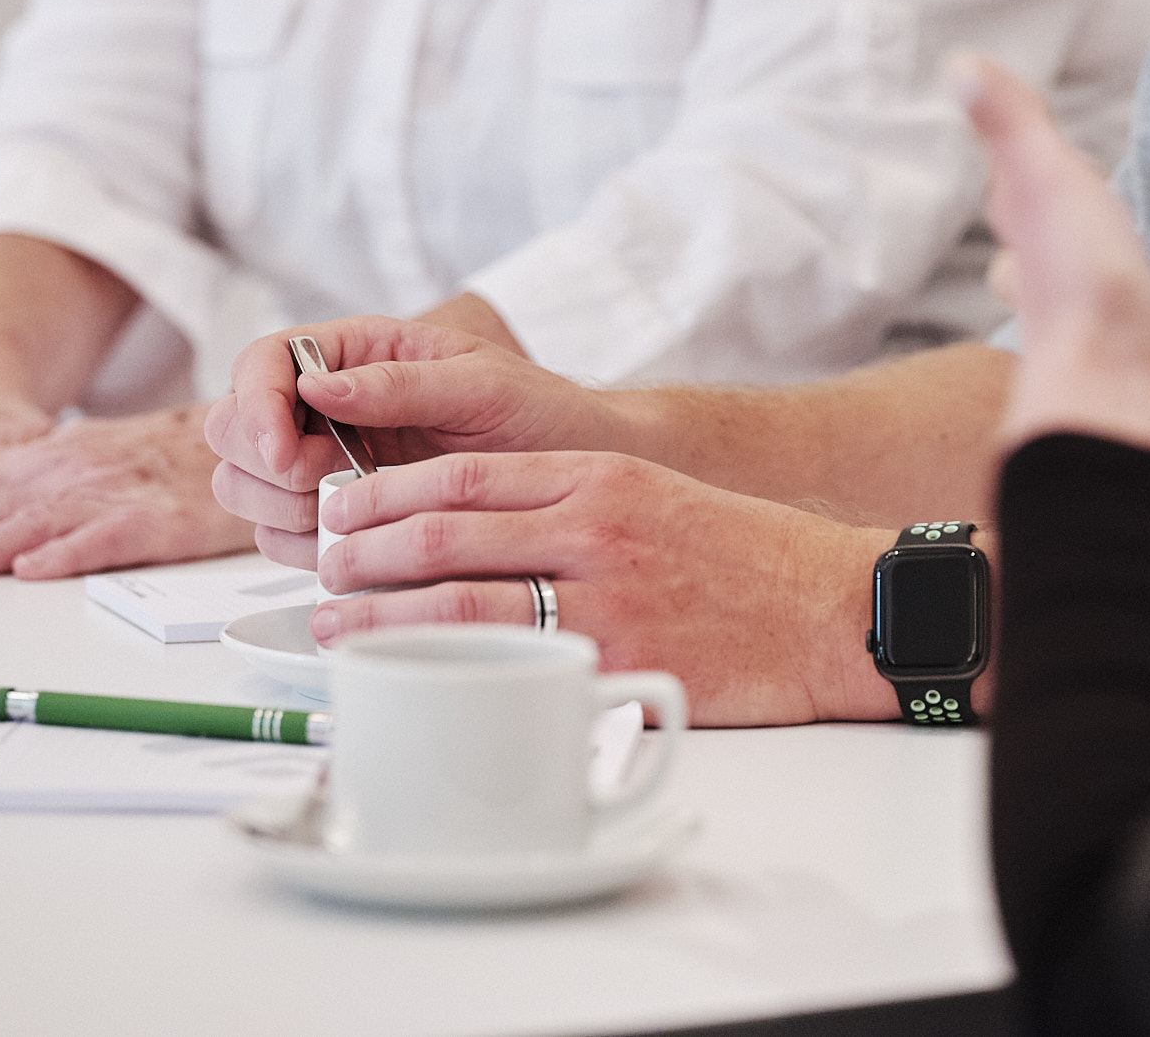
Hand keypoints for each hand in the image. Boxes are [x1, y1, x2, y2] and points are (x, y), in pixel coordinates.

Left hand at [0, 405, 243, 578]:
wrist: (250, 442)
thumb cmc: (157, 460)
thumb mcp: (67, 450)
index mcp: (43, 460)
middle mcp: (66, 473)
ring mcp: (110, 495)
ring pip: (30, 523)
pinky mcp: (155, 521)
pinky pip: (107, 539)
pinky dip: (68, 554)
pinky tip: (34, 570)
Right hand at [203, 316, 616, 566]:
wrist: (572, 469)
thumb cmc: (537, 413)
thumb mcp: (482, 385)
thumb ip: (401, 383)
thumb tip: (321, 385)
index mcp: (359, 351)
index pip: (264, 362)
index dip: (257, 405)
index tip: (284, 451)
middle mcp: (329, 403)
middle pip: (233, 426)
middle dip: (264, 463)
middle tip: (325, 487)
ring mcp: (325, 459)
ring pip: (244, 485)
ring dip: (279, 507)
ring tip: (348, 511)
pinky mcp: (334, 513)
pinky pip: (277, 533)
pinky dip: (300, 544)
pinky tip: (353, 542)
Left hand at [303, 451, 893, 725]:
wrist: (831, 604)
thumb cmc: (745, 556)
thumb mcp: (654, 496)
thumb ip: (569, 503)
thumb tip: (468, 529)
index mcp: (598, 476)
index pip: (461, 473)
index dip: (383, 491)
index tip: (340, 509)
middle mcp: (591, 526)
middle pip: (438, 530)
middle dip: (359, 550)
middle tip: (318, 566)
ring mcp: (600, 597)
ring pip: (452, 599)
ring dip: (375, 614)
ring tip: (332, 624)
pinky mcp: (614, 664)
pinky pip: (502, 666)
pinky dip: (437, 669)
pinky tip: (405, 677)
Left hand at [956, 53, 1149, 499]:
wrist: (1123, 415)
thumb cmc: (1079, 298)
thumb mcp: (1047, 182)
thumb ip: (1014, 123)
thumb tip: (960, 61)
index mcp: (1049, 270)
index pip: (1032, 238)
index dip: (1041, 213)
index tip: (1052, 190)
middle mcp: (1083, 329)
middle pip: (1117, 295)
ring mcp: (1132, 376)